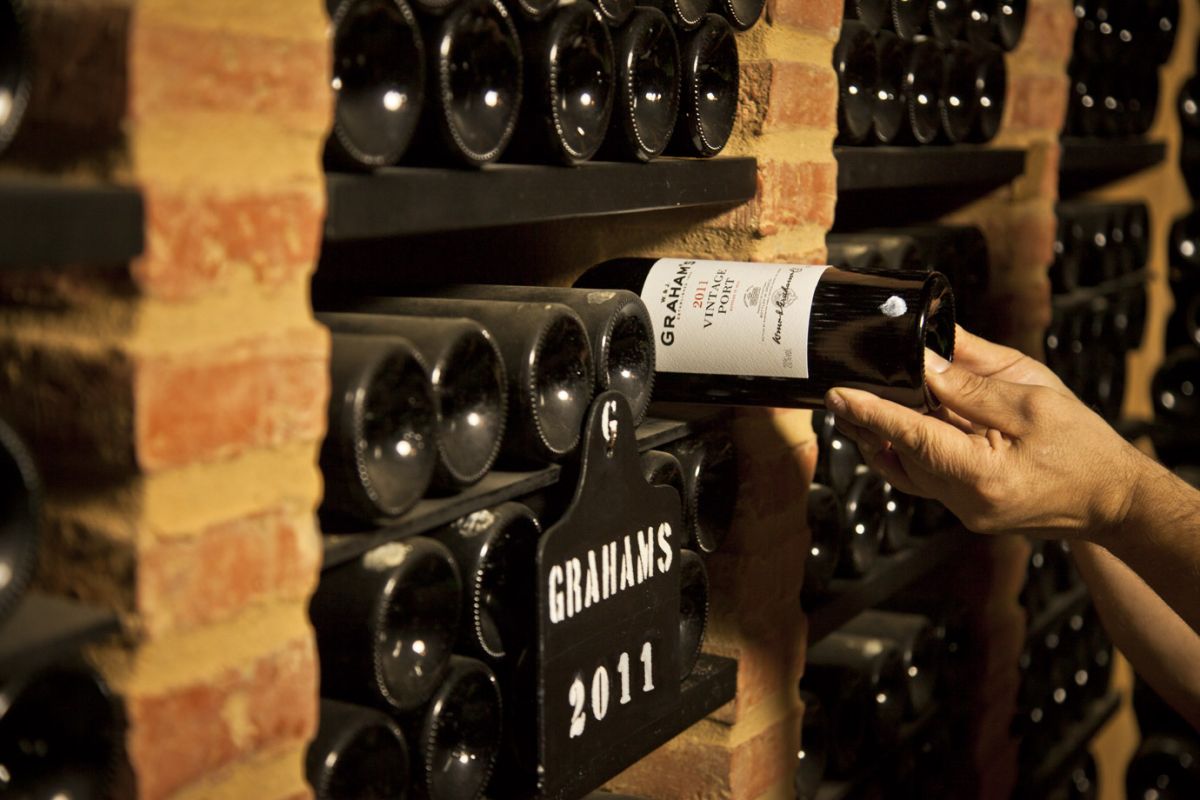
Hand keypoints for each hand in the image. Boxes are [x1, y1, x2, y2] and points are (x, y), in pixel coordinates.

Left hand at [824, 326, 1142, 540]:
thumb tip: (923, 360)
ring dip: (880, 440)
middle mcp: (965, 501)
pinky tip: (893, 430)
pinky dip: (905, 453)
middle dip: (867, 424)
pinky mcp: (966, 509)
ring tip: (854, 409)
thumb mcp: (1033, 399)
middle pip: (899, 456)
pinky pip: (923, 479)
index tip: (839, 395)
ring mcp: (964, 511)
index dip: (872, 414)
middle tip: (837, 396)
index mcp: (983, 474)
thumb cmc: (1083, 447)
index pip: (912, 438)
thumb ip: (971, 383)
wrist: (1114, 499)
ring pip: (906, 471)